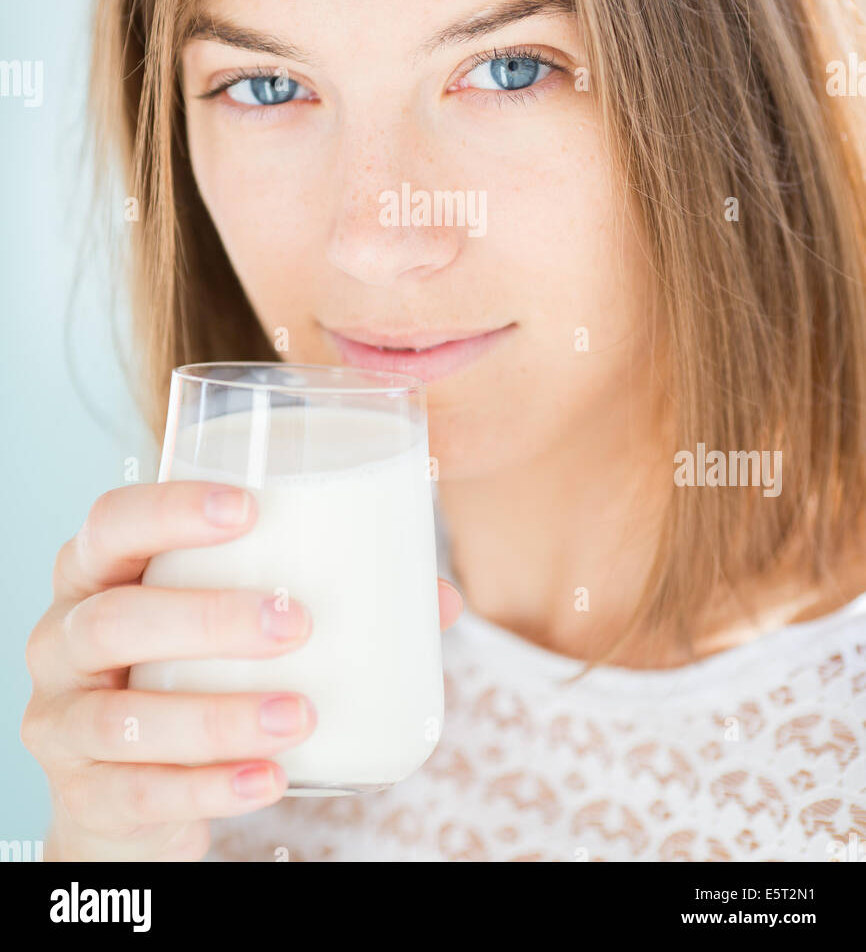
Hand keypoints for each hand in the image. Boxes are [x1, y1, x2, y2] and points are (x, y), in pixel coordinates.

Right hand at [21, 480, 461, 861]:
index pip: (110, 521)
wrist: (131, 789)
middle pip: (114, 619)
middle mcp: (61, 641)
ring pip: (125, 720)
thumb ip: (324, 597)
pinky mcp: (85, 798)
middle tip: (297, 622)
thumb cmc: (193, 670)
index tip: (248, 508)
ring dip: (219, 716)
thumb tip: (438, 599)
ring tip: (301, 715)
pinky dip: (211, 789)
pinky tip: (271, 780)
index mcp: (97, 573)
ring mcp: (63, 724)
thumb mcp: (232, 625)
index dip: (168, 509)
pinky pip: (139, 797)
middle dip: (208, 619)